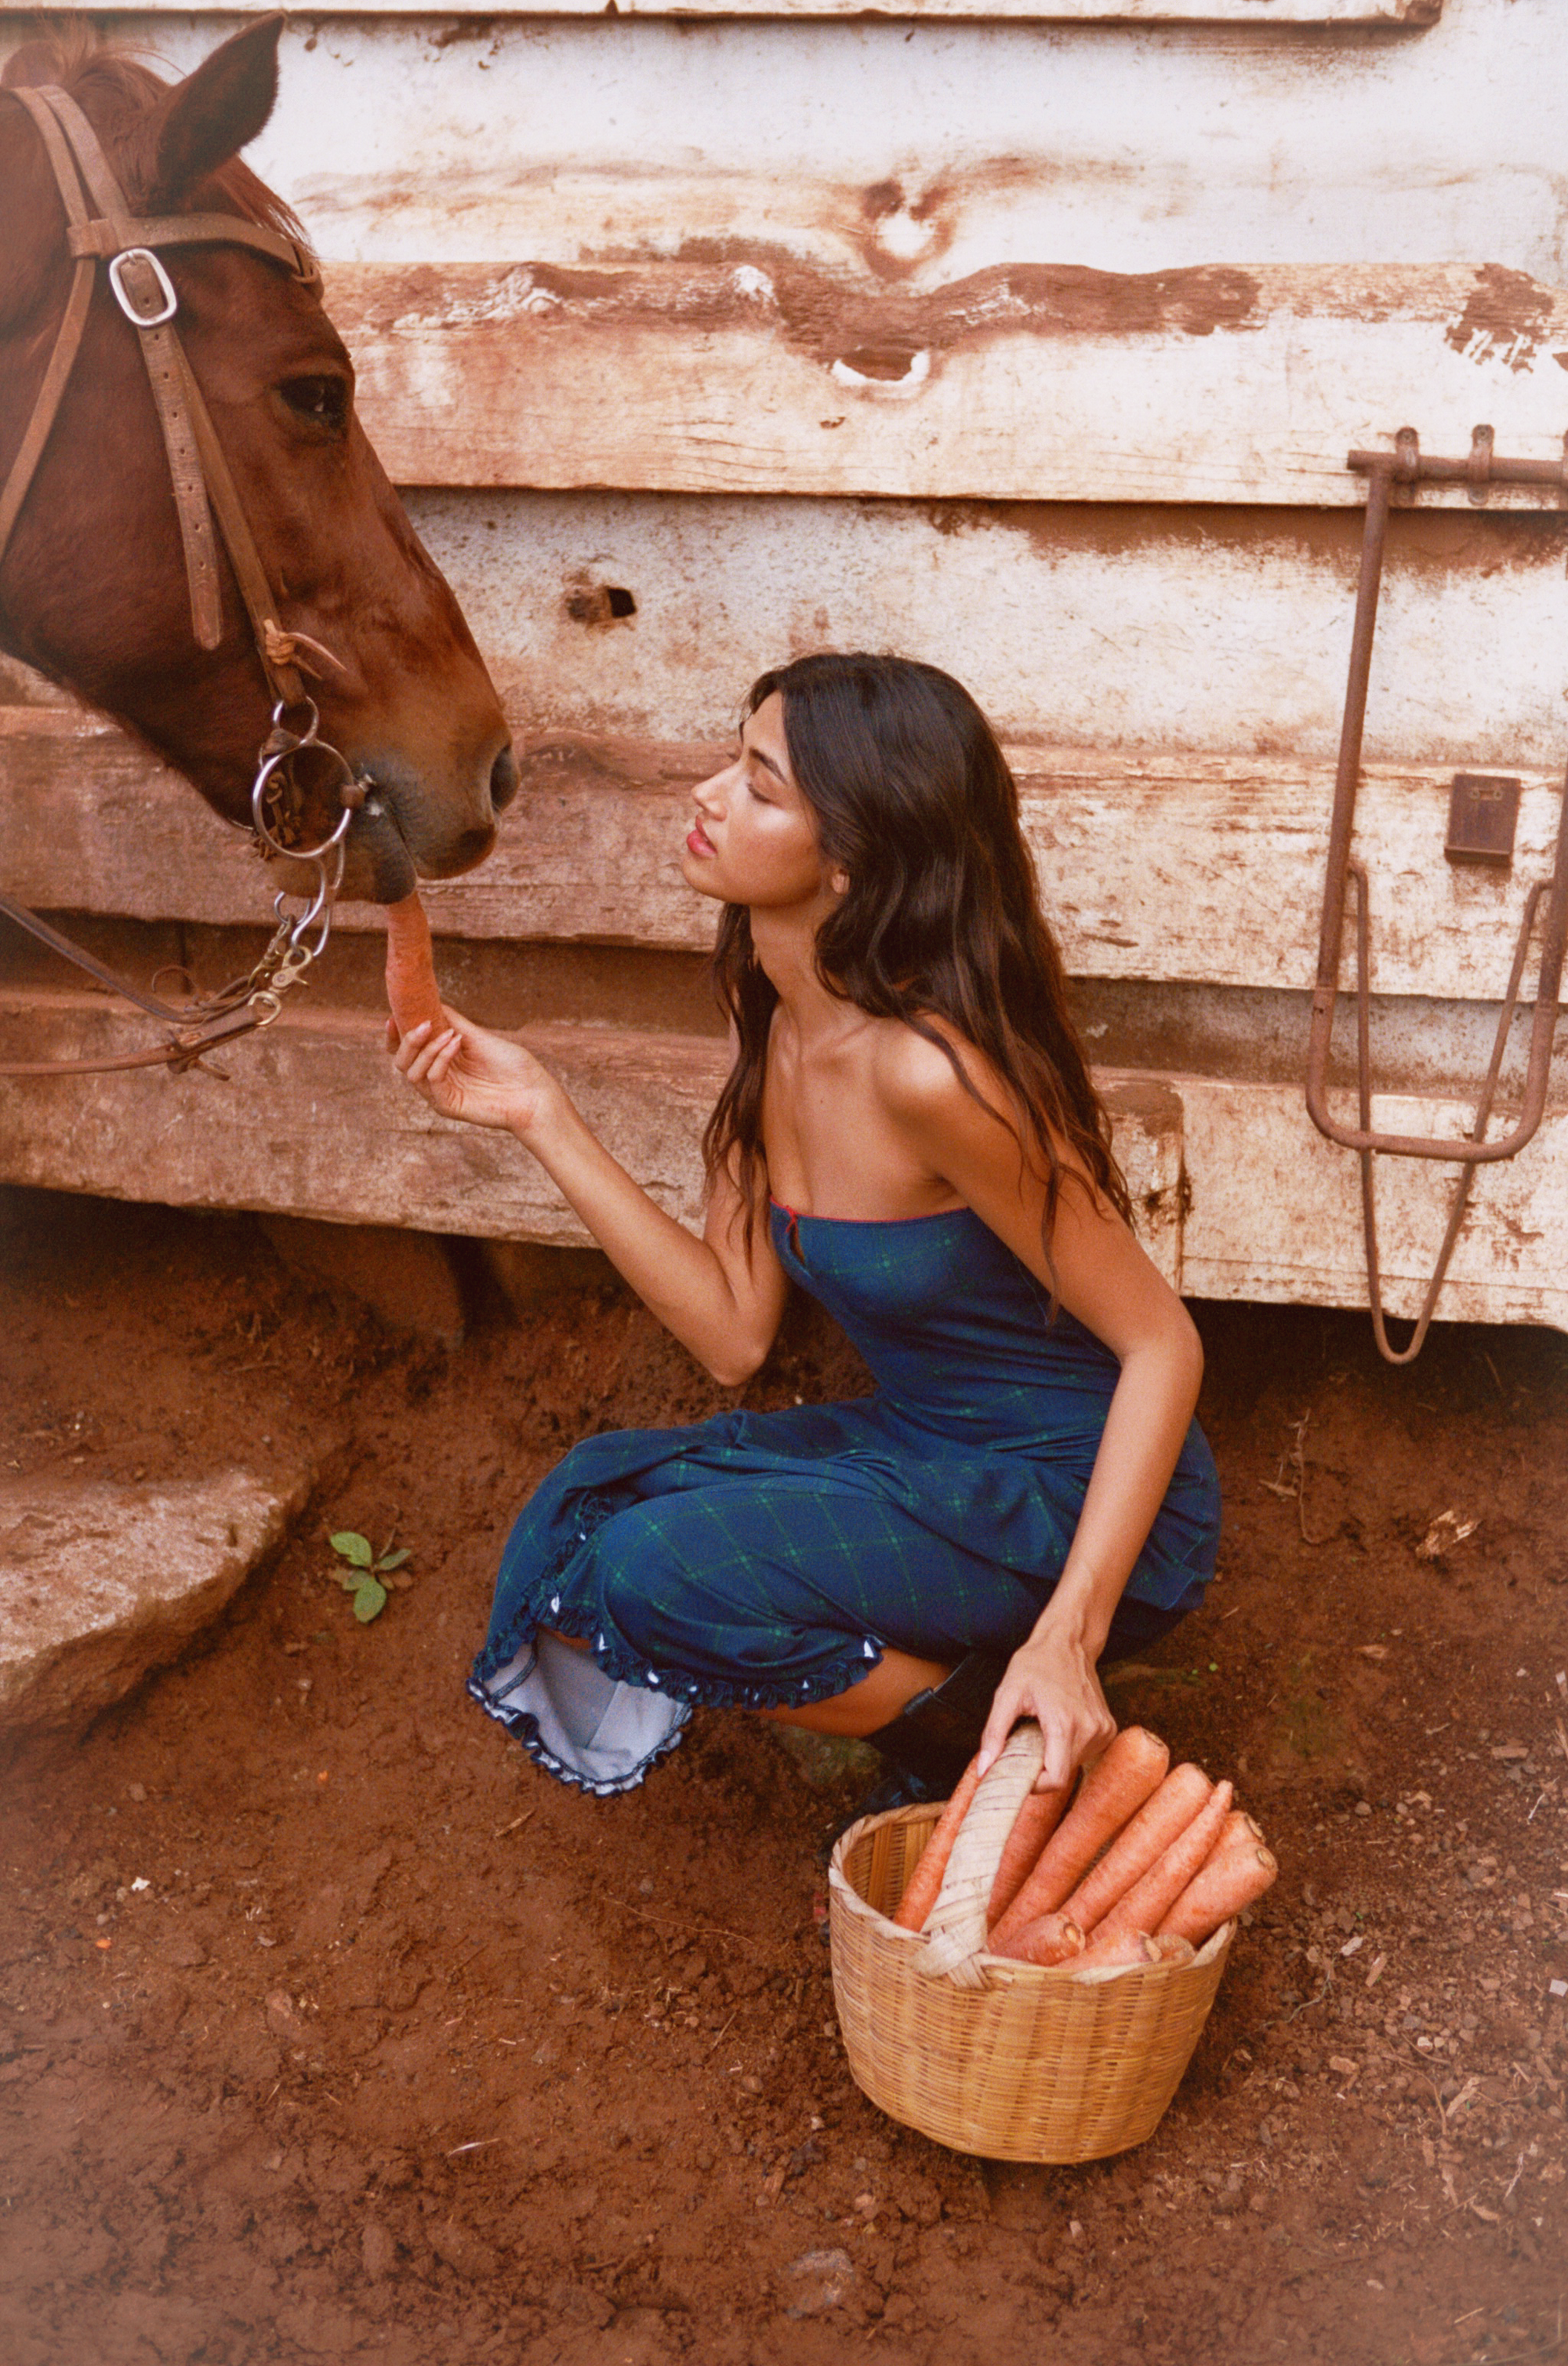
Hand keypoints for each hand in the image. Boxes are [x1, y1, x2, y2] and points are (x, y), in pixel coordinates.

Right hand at [387, 1009, 561, 1136]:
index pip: (406, 1051)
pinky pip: (432, 1080)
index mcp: (440, 1063)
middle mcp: (436, 1080)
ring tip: (450, 1034)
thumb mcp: (477, 1036)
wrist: (534, 1091)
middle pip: (402, 1062)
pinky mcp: (448, 1106)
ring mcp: (440, 1094)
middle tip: (424, 1024)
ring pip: (412, 1072)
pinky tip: (457, 1043)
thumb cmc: (511, 1065)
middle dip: (407, 1040)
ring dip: (427, 1048)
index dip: (395, 1035)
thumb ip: (451, 1021)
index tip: (392, 1016)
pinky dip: (441, 1058)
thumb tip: (430, 1001)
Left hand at [976, 1619, 1116, 1793]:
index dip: (1035, 1785)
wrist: (1068, 1642)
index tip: (1020, 1771)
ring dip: (1055, 1756)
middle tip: (1026, 1744)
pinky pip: (1085, 1753)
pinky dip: (1068, 1747)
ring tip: (1043, 1729)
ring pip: (1074, 1765)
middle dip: (1041, 1767)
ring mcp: (1102, 1730)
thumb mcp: (1006, 1694)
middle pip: (1062, 1774)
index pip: (1056, 1780)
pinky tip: (1060, 1724)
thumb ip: (994, 1734)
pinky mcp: (1108, 1728)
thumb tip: (984, 1769)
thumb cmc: (1035, 1664)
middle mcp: (1089, 1730)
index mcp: (1064, 1724)